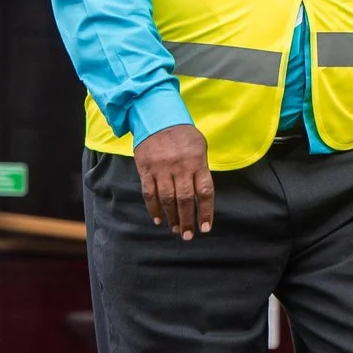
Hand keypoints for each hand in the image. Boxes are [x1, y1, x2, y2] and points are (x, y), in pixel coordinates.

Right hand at [133, 124, 213, 239]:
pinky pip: (149, 193)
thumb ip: (201, 169)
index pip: (204, 192)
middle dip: (187, 220)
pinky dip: (154, 208)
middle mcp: (180, 167)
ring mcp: (161, 169)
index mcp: (197, 162)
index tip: (206, 227)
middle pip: (185, 200)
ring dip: (171, 217)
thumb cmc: (183, 134)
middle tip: (188, 235)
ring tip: (175, 229)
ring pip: (167, 199)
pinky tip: (158, 219)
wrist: (157, 117)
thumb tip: (201, 195)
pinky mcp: (146, 169)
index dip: (206, 212)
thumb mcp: (200, 147)